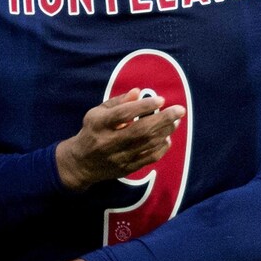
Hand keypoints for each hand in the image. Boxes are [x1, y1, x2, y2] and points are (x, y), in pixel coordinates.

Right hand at [55, 88, 185, 190]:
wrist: (80, 163)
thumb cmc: (92, 131)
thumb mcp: (97, 113)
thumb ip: (118, 102)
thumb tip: (138, 92)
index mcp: (99, 125)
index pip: (123, 115)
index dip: (142, 107)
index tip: (161, 100)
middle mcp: (109, 142)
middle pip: (140, 131)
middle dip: (163, 119)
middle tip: (180, 110)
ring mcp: (119, 157)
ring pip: (147, 144)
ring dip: (165, 131)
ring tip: (176, 120)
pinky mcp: (127, 168)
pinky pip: (148, 158)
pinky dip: (161, 148)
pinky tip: (167, 137)